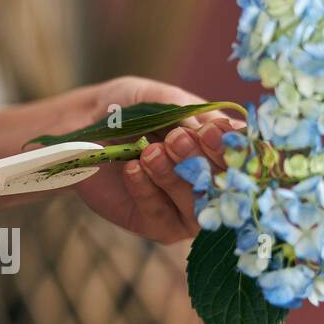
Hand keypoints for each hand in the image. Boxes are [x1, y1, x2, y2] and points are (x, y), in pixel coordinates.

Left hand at [60, 76, 240, 243]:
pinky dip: (147, 190)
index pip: (243, 155)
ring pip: (196, 204)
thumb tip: (226, 127)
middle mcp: (211, 180)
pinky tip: (131, 169)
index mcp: (220, 148)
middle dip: (202, 160)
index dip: (232, 147)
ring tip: (149, 152)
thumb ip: (187, 111)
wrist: (80, 130)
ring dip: (175, 176)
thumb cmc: (126, 110)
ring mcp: (187, 207)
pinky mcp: (158, 225)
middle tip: (177, 138)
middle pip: (225, 184)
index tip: (212, 131)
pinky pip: (161, 215)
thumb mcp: (155, 99)